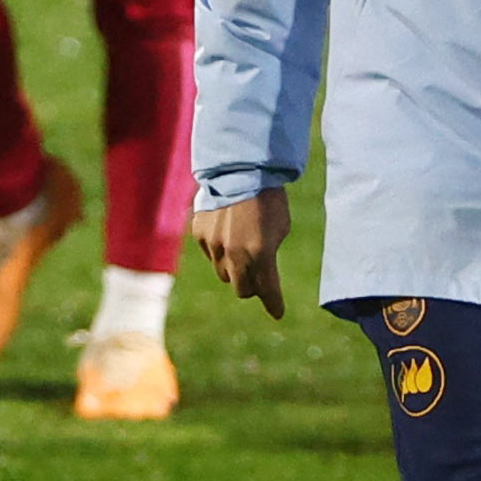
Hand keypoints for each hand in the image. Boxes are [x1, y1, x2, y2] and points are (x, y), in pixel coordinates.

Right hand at [194, 186, 291, 318]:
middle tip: (258, 279)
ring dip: (233, 268)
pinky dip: (219, 248)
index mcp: (260, 253)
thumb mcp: (280, 227)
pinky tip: (226, 231)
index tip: (278, 313)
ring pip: (222, 272)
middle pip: (241, 289)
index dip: (274, 303)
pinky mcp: (200, 233)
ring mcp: (214, 244)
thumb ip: (269, 253)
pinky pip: (210, 252)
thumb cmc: (268, 197)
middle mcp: (234, 253)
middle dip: (252, 286)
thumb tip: (263, 268)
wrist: (241, 168)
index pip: (268, 289)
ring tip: (242, 248)